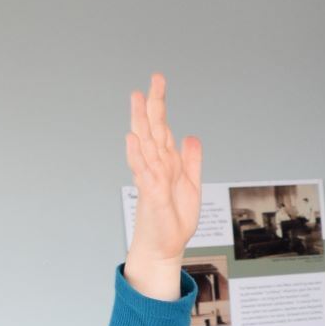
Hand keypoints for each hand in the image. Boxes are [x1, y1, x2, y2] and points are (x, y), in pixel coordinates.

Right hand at [123, 73, 202, 299]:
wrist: (165, 246)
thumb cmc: (173, 219)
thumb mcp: (191, 185)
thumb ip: (191, 161)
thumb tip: (190, 136)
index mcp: (166, 162)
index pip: (162, 127)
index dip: (160, 104)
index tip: (158, 81)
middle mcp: (156, 166)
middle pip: (152, 129)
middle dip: (153, 104)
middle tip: (155, 78)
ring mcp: (151, 178)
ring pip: (144, 144)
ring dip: (140, 121)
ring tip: (137, 98)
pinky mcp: (150, 194)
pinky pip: (143, 172)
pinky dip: (137, 155)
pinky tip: (133, 138)